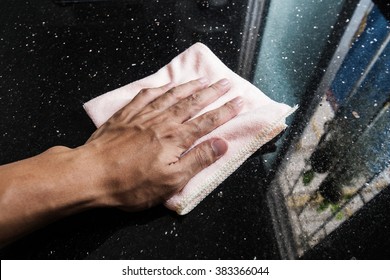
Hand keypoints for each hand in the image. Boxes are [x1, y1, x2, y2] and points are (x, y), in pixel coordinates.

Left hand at [84, 78, 242, 210]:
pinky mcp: (125, 115)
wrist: (91, 175)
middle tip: (225, 82)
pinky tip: (164, 85)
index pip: (207, 121)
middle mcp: (162, 122)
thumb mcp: (171, 181)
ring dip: (188, 87)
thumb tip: (222, 144)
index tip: (239, 101)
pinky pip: (145, 96)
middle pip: (191, 103)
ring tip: (201, 79)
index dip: (225, 111)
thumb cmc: (132, 184)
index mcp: (175, 139)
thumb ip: (198, 160)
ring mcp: (142, 116)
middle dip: (211, 93)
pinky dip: (158, 88)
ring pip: (170, 96)